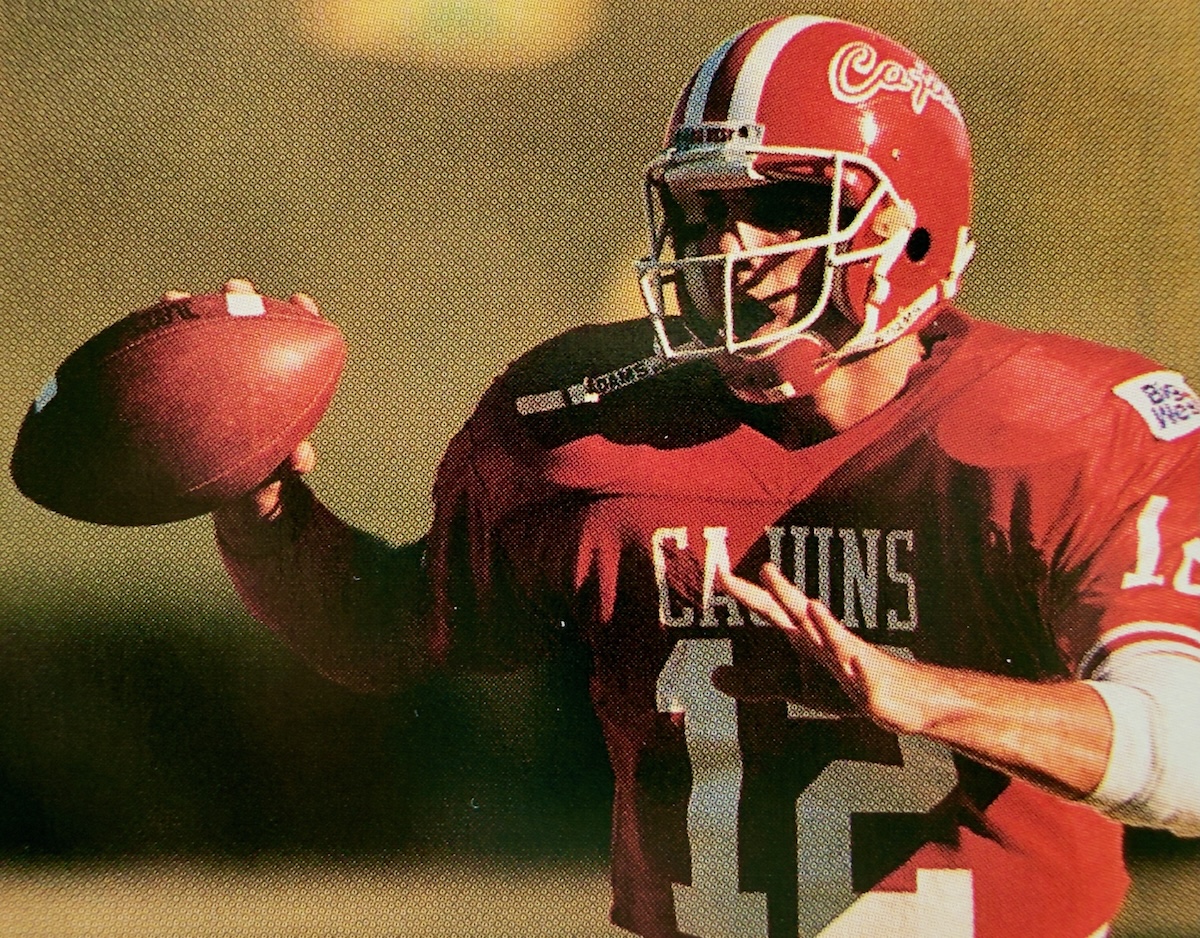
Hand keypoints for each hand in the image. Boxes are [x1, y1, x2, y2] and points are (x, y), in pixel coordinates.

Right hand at [163, 279, 319, 522]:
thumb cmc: (270, 487)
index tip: (301, 303)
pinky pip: (166, 377)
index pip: (292, 344)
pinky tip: (132, 339)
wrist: (241, 511)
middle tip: (235, 290)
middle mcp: (247, 381)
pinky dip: (152, 358)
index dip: (300, 319)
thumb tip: (300, 456)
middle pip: (244, 329)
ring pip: (199, 344)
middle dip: (240, 301)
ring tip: (172, 297)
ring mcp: (212, 388)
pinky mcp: (182, 401)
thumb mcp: (283, 477)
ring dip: (187, 315)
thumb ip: (293, 465)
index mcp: (279, 391)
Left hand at [716, 563, 935, 734]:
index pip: (771, 610)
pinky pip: (868, 678)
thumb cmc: (848, 685)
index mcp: (806, 638)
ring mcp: (853, 662)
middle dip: (783, 594)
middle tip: (764, 569)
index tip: (719, 572)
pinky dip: (862, 669)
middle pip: (802, 615)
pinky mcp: (874, 688)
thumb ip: (756, 682)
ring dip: (825, 625)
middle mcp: (828, 641)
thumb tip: (714, 676)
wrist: (905, 701)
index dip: (746, 593)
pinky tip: (854, 659)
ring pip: (836, 642)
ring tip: (811, 606)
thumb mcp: (796, 687)